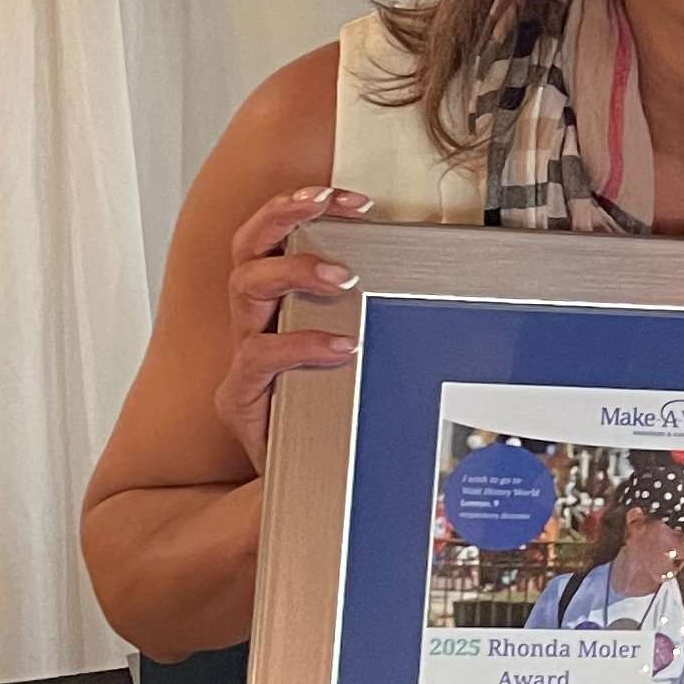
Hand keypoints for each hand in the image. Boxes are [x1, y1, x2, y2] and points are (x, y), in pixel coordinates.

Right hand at [213, 187, 369, 472]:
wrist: (312, 484)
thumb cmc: (340, 410)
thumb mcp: (366, 354)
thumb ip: (384, 317)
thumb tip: (443, 279)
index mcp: (278, 303)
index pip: (276, 238)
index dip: (303, 207)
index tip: (355, 199)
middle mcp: (255, 323)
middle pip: (248, 247)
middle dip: (284, 214)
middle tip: (329, 204)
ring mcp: (245, 358)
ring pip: (244, 288)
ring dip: (293, 271)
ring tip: (341, 276)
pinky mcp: (241, 399)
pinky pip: (258, 358)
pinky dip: (300, 346)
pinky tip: (340, 346)